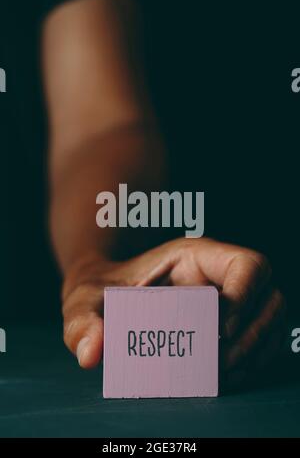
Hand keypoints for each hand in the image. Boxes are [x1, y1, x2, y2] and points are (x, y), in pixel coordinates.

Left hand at [62, 238, 285, 373]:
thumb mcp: (84, 300)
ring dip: (256, 349)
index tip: (217, 331)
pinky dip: (254, 357)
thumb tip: (93, 352)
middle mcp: (219, 274)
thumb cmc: (103, 291)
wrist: (109, 297)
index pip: (247, 265)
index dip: (244, 296)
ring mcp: (230, 296)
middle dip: (251, 333)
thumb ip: (82, 322)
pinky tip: (228, 375)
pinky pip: (263, 336)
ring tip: (222, 372)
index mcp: (195, 256)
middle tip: (217, 361)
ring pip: (272, 316)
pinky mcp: (232, 320)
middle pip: (268, 294)